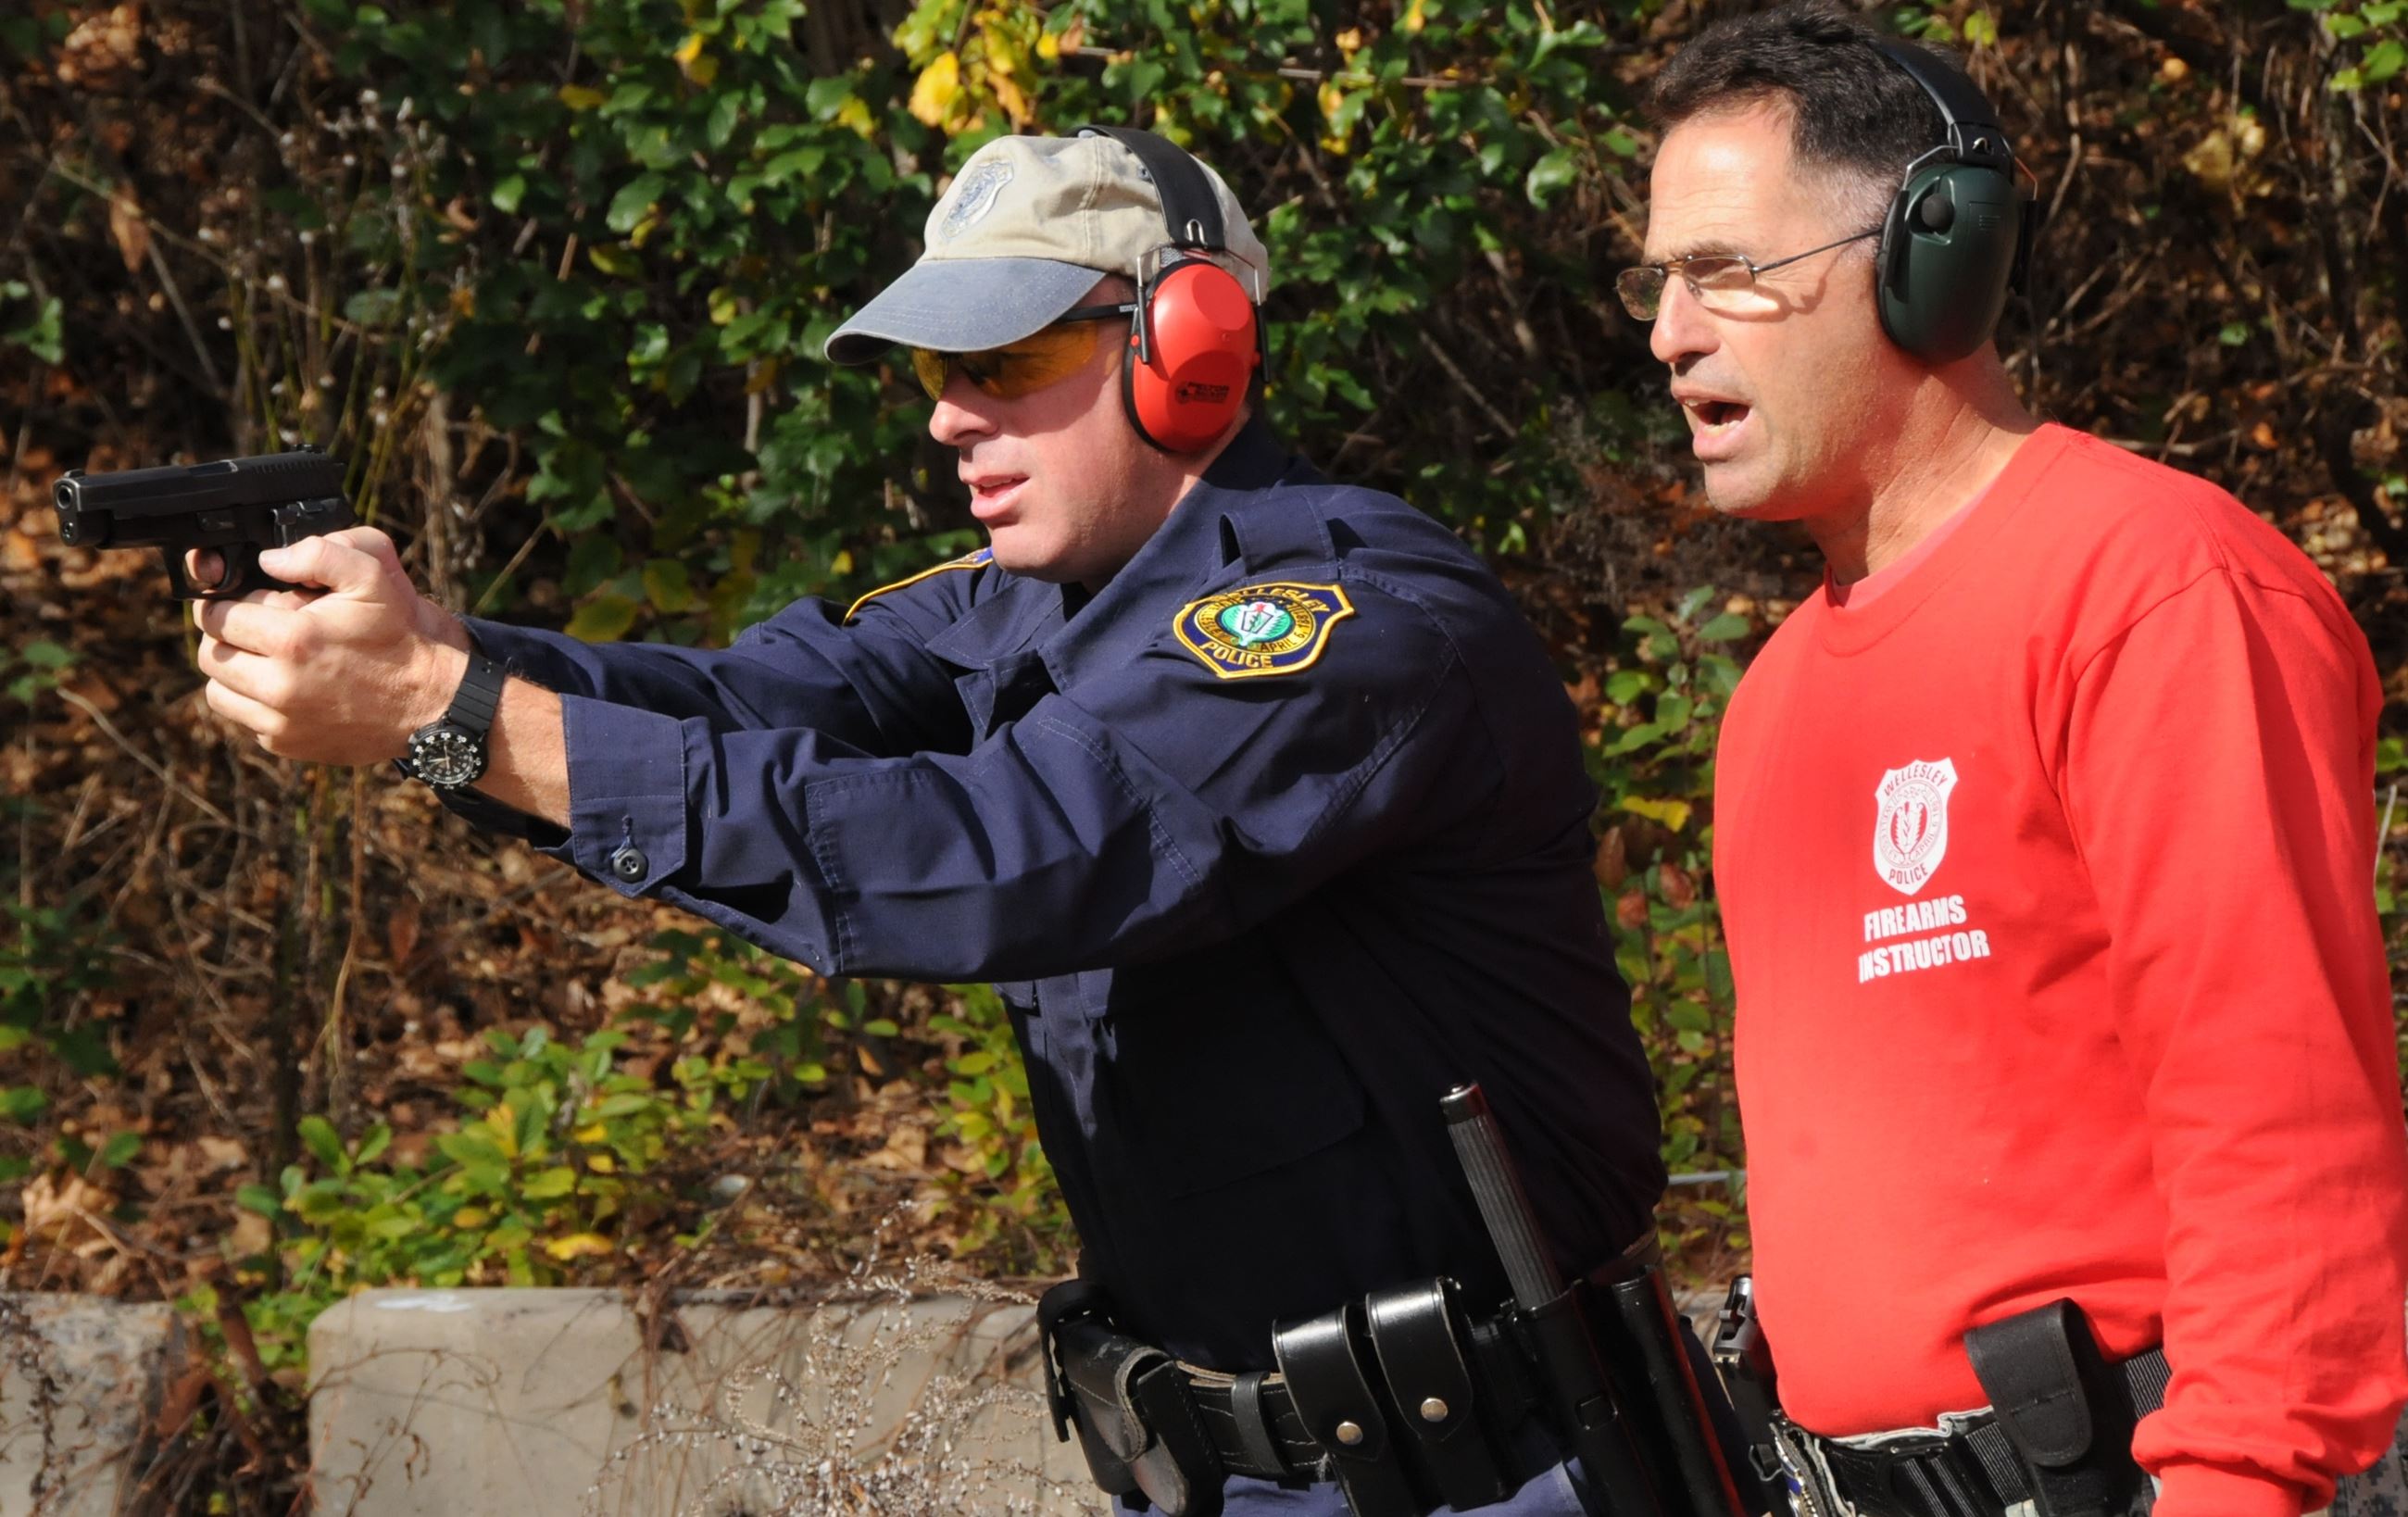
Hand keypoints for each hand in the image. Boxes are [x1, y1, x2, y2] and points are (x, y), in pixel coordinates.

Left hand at [194, 527, 471, 764]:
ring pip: (218, 692)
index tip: (243, 602)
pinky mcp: (288, 744)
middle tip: (255, 629)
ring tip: (266, 660)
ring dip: (234, 672)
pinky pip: (247, 720)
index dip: (225, 603)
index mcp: (291, 638)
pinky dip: (259, 704)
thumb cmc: (401, 635)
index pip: (215, 617)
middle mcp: (278, 685)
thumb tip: (269, 561)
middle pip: (211, 656)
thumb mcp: (373, 576)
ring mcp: (280, 720)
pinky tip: (292, 689)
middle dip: (227, 637)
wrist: (434, 701)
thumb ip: (319, 553)